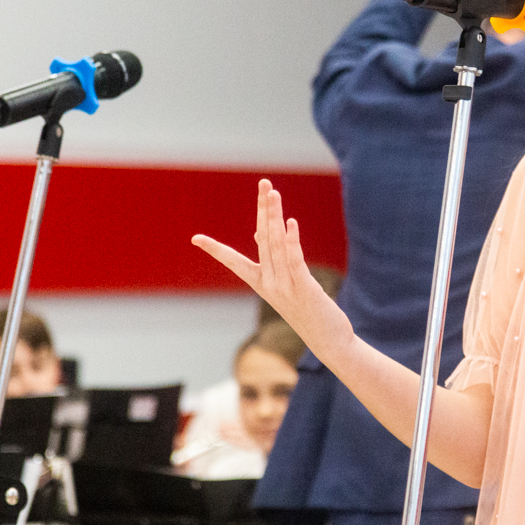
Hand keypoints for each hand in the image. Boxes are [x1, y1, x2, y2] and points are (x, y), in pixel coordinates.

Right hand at [193, 180, 353, 358]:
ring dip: (274, 216)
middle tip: (264, 182)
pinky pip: (294, 260)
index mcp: (262, 284)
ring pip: (276, 245)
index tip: (195, 239)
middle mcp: (269, 284)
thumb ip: (272, 260)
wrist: (329, 341)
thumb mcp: (286, 285)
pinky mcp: (304, 288)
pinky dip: (291, 240)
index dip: (216, 250)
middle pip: (262, 239)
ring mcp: (285, 287)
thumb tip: (261, 234)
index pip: (234, 262)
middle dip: (262, 209)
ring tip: (273, 192)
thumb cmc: (308, 311)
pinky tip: (290, 222)